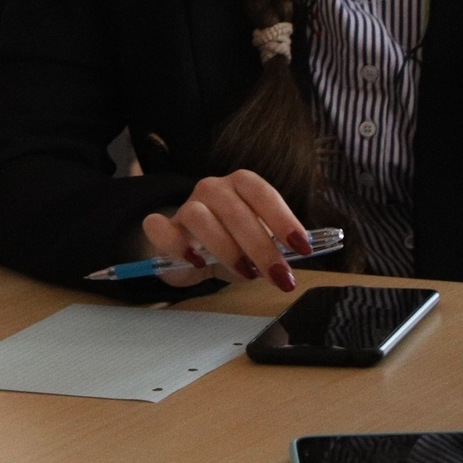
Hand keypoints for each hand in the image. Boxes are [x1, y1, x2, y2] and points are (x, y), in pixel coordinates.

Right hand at [142, 170, 307, 292]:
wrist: (192, 254)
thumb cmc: (233, 244)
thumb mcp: (259, 243)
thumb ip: (277, 245)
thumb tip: (301, 253)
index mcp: (240, 186)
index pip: (260, 192)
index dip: (282, 218)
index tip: (301, 247)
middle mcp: (212, 189)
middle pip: (234, 210)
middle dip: (261, 246)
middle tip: (279, 276)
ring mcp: (184, 206)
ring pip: (199, 217)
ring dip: (226, 249)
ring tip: (245, 273)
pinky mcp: (161, 226)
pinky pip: (161, 228)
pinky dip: (178, 245)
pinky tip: (196, 261)